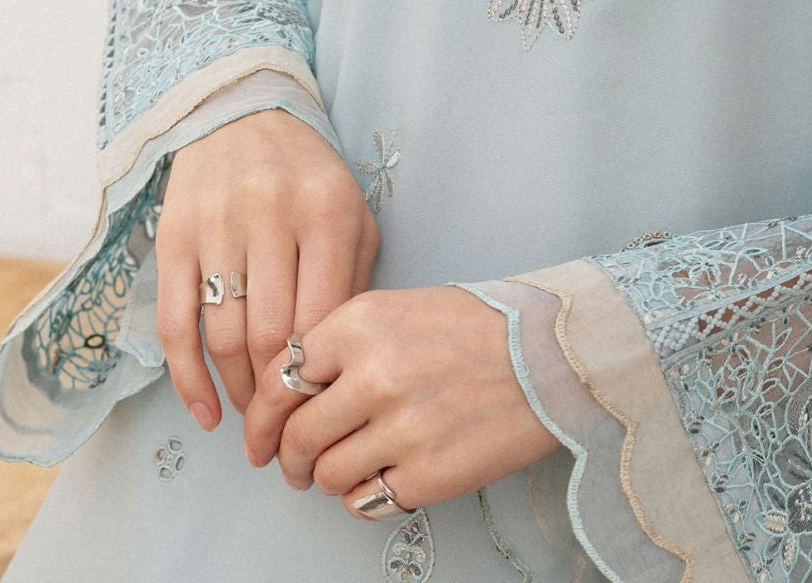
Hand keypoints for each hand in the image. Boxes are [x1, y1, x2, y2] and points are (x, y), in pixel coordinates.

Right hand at [155, 107, 379, 428]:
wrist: (241, 114)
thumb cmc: (307, 176)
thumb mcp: (351, 212)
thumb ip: (354, 278)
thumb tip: (338, 365)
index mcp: (327, 210)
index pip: (323, 317)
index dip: (318, 377)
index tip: (319, 414)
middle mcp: (271, 215)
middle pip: (271, 335)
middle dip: (277, 397)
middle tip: (283, 432)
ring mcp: (218, 225)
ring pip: (224, 336)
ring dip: (238, 392)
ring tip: (252, 419)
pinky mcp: (173, 237)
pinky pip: (175, 324)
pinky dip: (188, 380)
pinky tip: (207, 413)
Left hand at [241, 282, 560, 517]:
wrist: (552, 354)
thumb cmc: (482, 326)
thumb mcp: (402, 308)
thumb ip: (347, 343)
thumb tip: (297, 391)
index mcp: (361, 323)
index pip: (282, 379)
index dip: (261, 415)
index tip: (259, 436)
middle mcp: (373, 374)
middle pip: (298, 435)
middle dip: (288, 457)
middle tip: (295, 465)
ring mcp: (400, 428)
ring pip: (328, 474)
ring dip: (329, 477)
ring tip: (346, 468)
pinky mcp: (427, 475)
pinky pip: (365, 501)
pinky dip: (365, 495)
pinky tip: (382, 477)